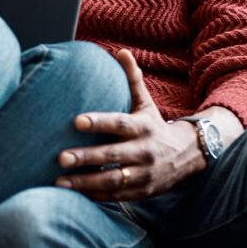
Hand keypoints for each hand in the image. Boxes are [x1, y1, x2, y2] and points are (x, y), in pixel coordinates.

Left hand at [54, 49, 204, 200]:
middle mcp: (144, 151)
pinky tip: (73, 194)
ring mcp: (144, 174)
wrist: (187, 155)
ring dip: (85, 182)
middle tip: (60, 157)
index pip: (119, 123)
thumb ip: (132, 79)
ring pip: (112, 180)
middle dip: (86, 157)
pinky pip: (116, 196)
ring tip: (58, 181)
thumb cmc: (154, 125)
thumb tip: (120, 51)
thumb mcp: (146, 103)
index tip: (76, 121)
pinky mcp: (141, 192)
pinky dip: (95, 196)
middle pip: (112, 155)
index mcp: (142, 127)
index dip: (98, 122)